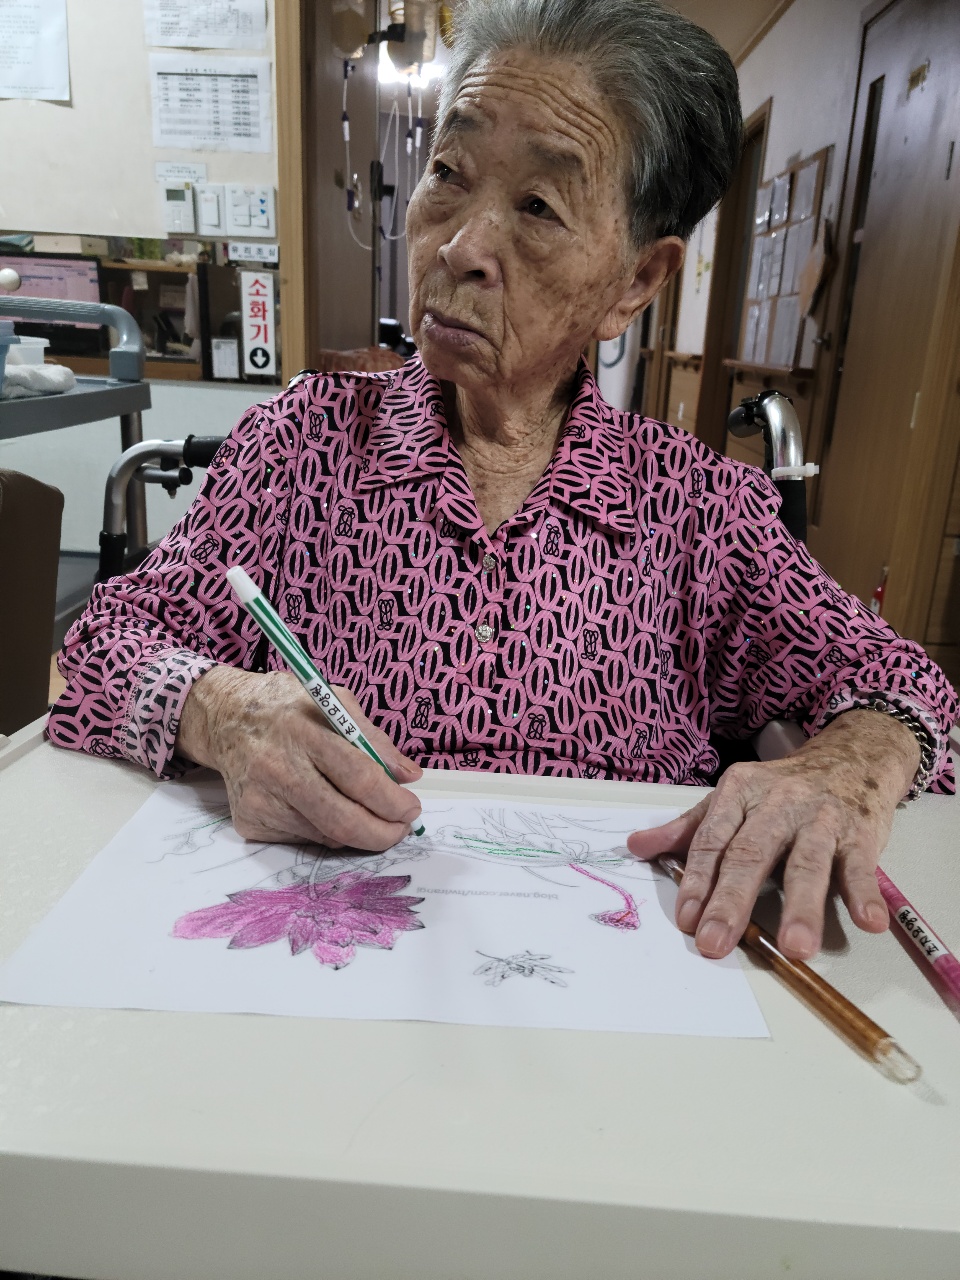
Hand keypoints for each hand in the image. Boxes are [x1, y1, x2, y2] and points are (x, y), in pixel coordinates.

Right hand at [175, 666, 422, 848]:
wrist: (224, 718)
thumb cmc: (287, 706)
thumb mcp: (333, 701)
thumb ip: (373, 738)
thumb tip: (409, 775)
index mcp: (303, 730)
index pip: (359, 777)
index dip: (393, 800)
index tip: (412, 808)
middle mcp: (277, 768)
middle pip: (343, 820)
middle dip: (383, 833)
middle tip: (401, 829)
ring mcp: (260, 799)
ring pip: (326, 835)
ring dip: (358, 833)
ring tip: (368, 815)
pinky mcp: (249, 820)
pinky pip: (304, 838)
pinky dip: (326, 831)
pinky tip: (324, 807)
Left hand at [626, 711, 919, 960]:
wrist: (851, 757)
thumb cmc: (782, 788)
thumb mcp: (732, 798)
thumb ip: (688, 828)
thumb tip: (635, 846)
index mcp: (739, 792)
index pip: (712, 841)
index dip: (697, 881)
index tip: (687, 920)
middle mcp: (779, 803)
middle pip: (751, 855)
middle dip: (732, 901)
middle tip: (715, 943)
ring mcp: (821, 819)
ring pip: (808, 864)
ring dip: (802, 907)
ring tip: (796, 948)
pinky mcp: (861, 834)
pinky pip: (861, 866)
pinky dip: (866, 894)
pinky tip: (869, 923)